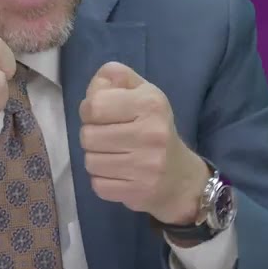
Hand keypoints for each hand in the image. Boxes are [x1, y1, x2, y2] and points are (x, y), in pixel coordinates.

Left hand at [78, 62, 210, 225]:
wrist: (179, 177)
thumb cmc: (153, 126)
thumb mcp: (141, 92)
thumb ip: (114, 77)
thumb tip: (93, 87)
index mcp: (150, 103)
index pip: (94, 105)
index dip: (89, 109)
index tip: (101, 115)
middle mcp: (151, 133)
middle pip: (88, 135)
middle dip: (92, 135)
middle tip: (108, 136)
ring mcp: (146, 166)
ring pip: (90, 161)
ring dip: (96, 158)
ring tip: (114, 154)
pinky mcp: (138, 191)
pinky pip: (97, 184)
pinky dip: (102, 179)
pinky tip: (119, 173)